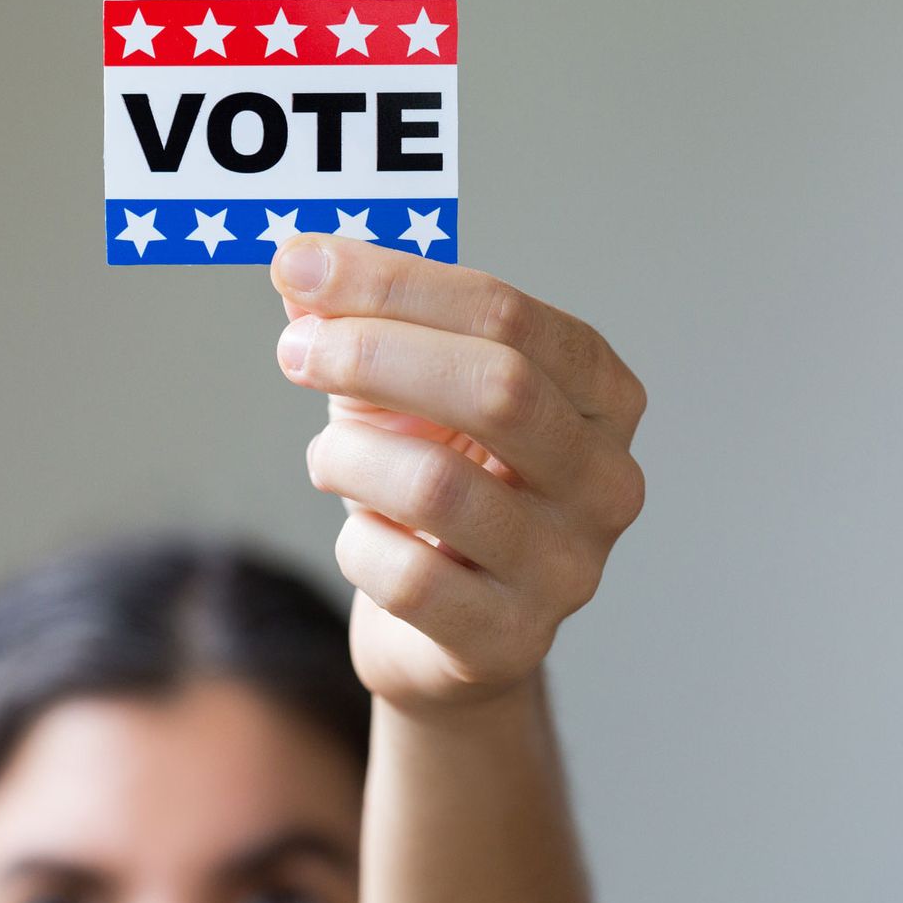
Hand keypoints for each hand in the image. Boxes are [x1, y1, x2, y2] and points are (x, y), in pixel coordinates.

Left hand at [269, 234, 646, 713]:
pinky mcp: (512, 641)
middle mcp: (608, 480)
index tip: (303, 260)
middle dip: (375, 355)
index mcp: (602, 394)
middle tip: (294, 349)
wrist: (439, 628)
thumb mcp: (401, 393)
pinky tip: (364, 538)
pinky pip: (408, 578)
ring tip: (330, 460)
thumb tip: (299, 263)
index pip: (509, 315)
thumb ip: (358, 322)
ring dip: (351, 458)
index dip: (397, 283)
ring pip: (440, 486)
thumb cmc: (433, 482)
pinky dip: (358, 545)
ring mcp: (571, 568)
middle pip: (498, 388)